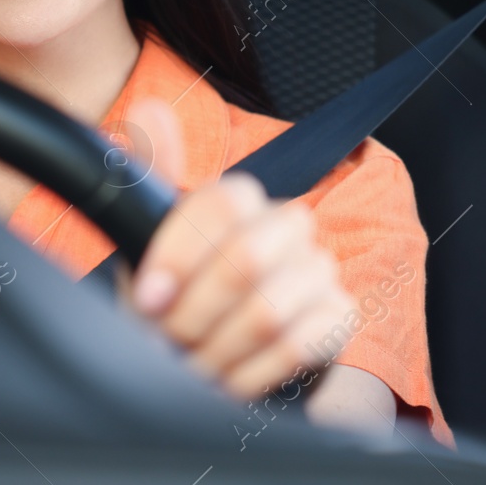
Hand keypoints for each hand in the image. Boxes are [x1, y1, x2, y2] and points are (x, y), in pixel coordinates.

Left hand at [116, 97, 356, 400]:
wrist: (200, 363)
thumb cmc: (173, 302)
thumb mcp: (146, 244)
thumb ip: (149, 176)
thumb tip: (149, 108)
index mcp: (242, 202)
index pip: (222, 202)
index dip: (179, 254)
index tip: (149, 295)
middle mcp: (287, 226)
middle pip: (245, 259)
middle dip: (194, 312)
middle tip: (171, 335)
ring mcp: (320, 270)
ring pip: (266, 310)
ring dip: (217, 348)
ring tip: (196, 360)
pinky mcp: (340, 318)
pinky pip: (297, 346)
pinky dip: (250, 371)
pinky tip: (230, 375)